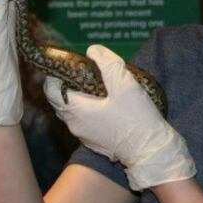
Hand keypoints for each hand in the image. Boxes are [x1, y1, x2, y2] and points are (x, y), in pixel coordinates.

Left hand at [44, 45, 195, 190]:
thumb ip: (107, 63)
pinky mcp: (96, 143)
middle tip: (87, 71)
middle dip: (69, 84)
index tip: (71, 64)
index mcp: (76, 110)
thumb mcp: (124, 83)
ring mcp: (84, 136)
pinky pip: (85, 121)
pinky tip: (108, 103)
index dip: (56, 74)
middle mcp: (74, 125)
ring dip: (81, 97)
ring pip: (74, 111)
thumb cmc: (136, 118)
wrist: (151, 151)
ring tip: (100, 85)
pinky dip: (90, 109)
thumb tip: (93, 51)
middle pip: (61, 100)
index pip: (51, 89)